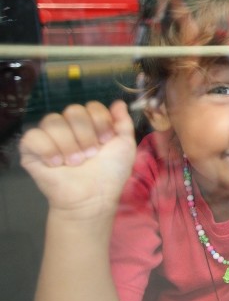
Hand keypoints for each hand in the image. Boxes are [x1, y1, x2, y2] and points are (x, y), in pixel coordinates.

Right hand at [19, 100, 136, 217]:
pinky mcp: (31, 151)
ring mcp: (49, 137)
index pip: (91, 106)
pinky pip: (33, 136)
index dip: (101, 122)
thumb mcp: (125, 146)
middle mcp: (68, 127)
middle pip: (73, 110)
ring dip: (69, 144)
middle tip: (91, 155)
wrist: (93, 198)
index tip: (106, 142)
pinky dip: (47, 149)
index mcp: (89, 124)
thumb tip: (119, 103)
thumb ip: (124, 123)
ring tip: (75, 162)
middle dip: (86, 134)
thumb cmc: (110, 174)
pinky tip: (56, 164)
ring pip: (52, 120)